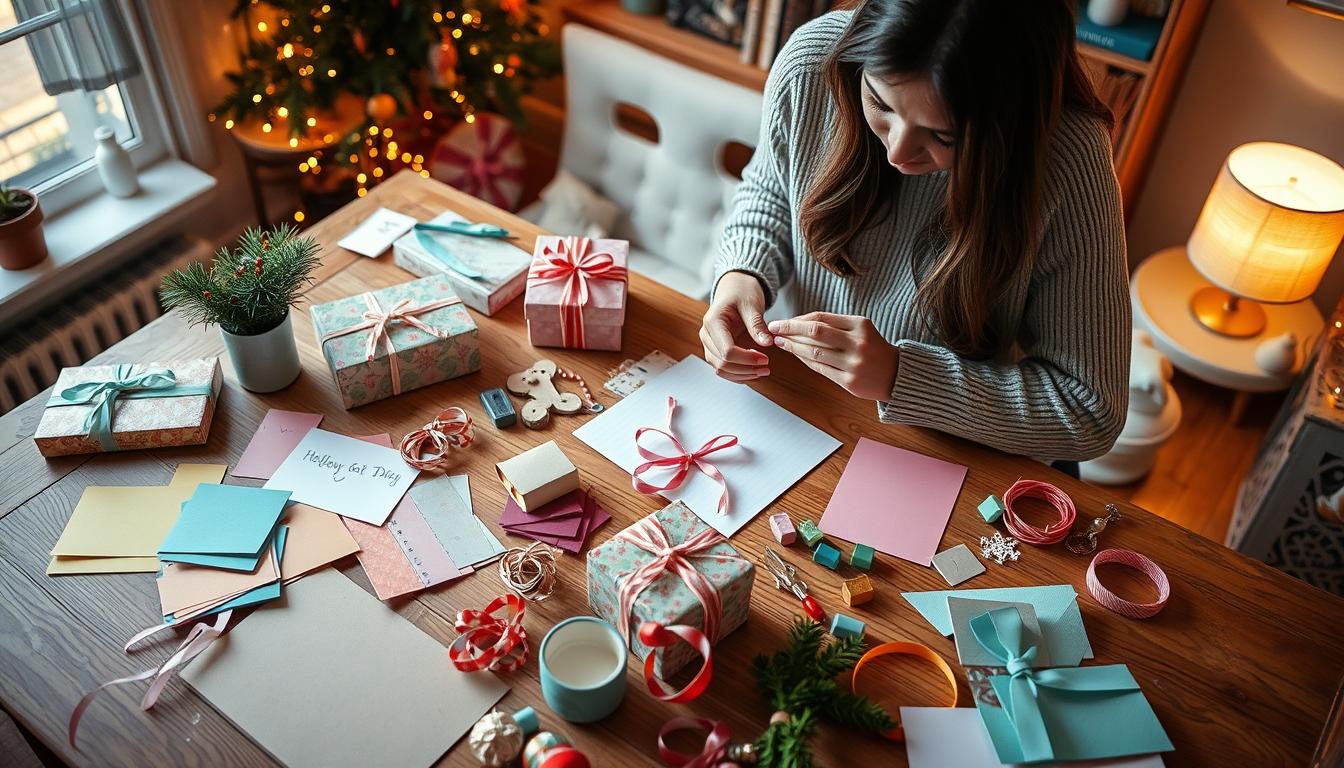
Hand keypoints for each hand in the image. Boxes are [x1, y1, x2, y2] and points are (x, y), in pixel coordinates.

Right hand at [700, 271, 772, 381]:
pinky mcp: (715, 350)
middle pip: (722, 363)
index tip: (765, 358)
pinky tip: (753, 372)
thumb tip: (766, 343)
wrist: (734, 289)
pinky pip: (723, 368)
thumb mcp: (752, 304)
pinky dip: (738, 374)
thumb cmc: (741, 292)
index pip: (727, 350)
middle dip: (746, 369)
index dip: (747, 359)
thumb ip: (757, 325)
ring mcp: (709, 344)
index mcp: (713, 322)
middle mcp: (707, 335)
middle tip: (766, 367)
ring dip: (742, 374)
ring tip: (762, 371)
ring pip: (721, 369)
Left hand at [768, 312, 898, 400]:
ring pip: (814, 352)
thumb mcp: (861, 329)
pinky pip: (820, 369)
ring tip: (780, 342)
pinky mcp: (849, 382)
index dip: (798, 320)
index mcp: (860, 325)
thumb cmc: (874, 348)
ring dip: (793, 347)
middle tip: (773, 328)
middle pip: (815, 332)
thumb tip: (798, 324)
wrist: (897, 375)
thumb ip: (834, 325)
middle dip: (790, 329)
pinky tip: (795, 355)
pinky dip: (804, 361)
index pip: (821, 318)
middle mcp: (857, 343)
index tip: (782, 321)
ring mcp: (853, 363)